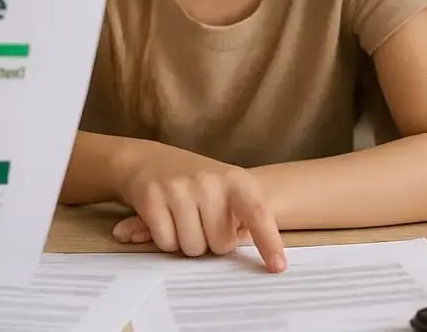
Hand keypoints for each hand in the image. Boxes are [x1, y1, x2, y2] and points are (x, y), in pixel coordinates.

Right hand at [113, 142, 285, 271]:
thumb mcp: (227, 189)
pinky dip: (166, 240)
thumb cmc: (197, 183)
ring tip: (183, 218)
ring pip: (193, 248)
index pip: (257, 213)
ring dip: (188, 243)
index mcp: (236, 180)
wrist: (148, 160)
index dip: (269, 241)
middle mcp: (209, 181)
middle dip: (212, 242)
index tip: (278, 266)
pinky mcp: (152, 197)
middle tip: (203, 221)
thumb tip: (266, 257)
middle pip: (220, 245)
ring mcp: (179, 188)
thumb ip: (246, 218)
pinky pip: (167, 243)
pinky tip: (165, 218)